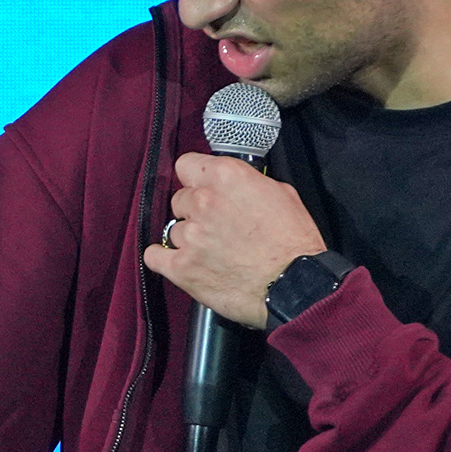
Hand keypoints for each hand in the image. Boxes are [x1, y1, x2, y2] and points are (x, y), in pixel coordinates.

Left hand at [140, 152, 326, 328]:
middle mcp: (203, 201)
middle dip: (194, 211)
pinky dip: (163, 259)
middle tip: (215, 225)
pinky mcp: (182, 267)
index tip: (201, 187)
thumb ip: (248, 182)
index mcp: (226, 177)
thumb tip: (235, 185)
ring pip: (173, 229)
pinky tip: (178, 261)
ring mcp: (190, 235)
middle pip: (179, 199)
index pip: (186, 164)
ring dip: (188, 238)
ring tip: (212, 251)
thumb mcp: (281, 194)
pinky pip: (154, 257)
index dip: (195, 178)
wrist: (296, 286)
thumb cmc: (294, 244)